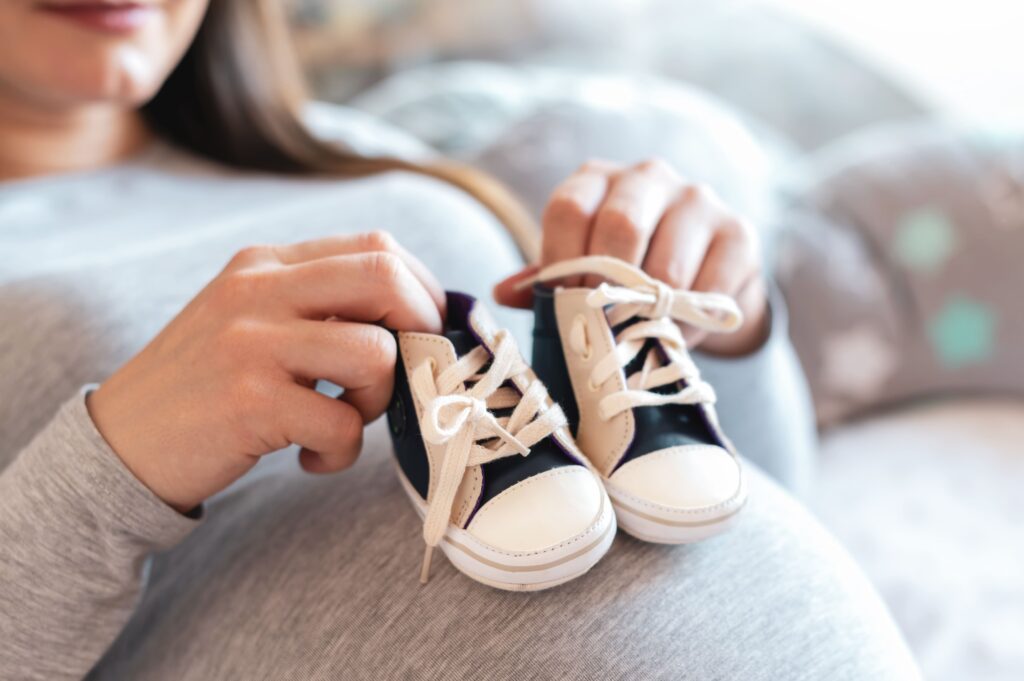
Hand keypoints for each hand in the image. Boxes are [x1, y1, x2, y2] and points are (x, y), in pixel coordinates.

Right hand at [87, 232, 443, 511]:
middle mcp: (258, 290)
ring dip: (378, 401)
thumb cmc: (207, 384)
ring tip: (343, 421)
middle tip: (406, 372)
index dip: (422, 291)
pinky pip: (342, 424)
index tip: (421, 334)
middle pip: (387, 279)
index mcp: (266, 263)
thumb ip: (319, 305)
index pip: (378, 246)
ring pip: (375, 354)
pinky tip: (311, 458)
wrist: (120, 442)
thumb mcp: (251, 319)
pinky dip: (342, 452)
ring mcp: (251, 343)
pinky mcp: (248, 402)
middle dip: (420, 330)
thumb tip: (418, 317)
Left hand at [494, 159, 768, 355]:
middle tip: (602, 326)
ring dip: (650, 315)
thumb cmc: (626, 270)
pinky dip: (688, 323)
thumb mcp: (582, 269)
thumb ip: (546, 281)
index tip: (562, 305)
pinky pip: (708, 289)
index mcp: (597, 179)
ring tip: (640, 335)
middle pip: (619, 225)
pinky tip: (678, 332)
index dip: (560, 263)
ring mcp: (699, 200)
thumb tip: (501, 292)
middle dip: (606, 287)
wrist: (702, 277)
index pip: (568, 208)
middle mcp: (648, 177)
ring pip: (666, 267)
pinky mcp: (740, 234)